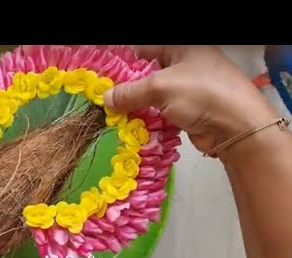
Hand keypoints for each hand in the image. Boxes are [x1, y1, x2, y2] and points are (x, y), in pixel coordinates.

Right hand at [104, 45, 278, 159]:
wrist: (238, 128)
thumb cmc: (202, 95)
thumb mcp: (160, 88)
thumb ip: (130, 92)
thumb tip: (105, 98)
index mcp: (181, 47)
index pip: (142, 50)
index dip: (121, 63)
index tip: (101, 78)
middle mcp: (184, 64)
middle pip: (146, 74)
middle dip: (126, 88)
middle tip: (105, 100)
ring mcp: (187, 88)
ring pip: (152, 95)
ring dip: (136, 107)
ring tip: (114, 116)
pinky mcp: (188, 110)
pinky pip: (161, 111)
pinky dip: (148, 119)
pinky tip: (133, 127)